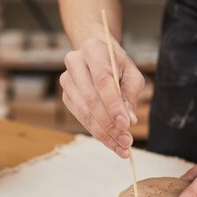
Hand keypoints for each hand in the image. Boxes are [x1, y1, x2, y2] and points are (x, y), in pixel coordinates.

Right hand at [60, 37, 144, 157]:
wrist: (97, 55)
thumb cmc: (117, 65)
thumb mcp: (131, 74)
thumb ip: (130, 95)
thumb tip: (129, 120)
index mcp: (93, 50)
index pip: (103, 80)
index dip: (114, 104)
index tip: (126, 124)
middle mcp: (75, 63)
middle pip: (91, 99)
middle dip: (110, 124)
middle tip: (126, 141)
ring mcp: (66, 80)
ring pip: (84, 112)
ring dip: (104, 133)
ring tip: (122, 146)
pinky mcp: (65, 96)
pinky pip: (81, 118)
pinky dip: (98, 133)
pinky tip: (112, 142)